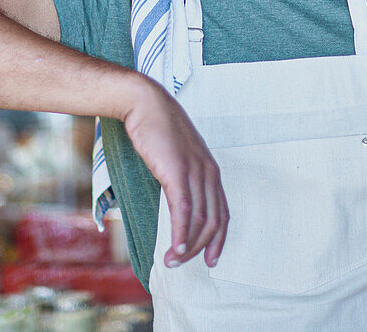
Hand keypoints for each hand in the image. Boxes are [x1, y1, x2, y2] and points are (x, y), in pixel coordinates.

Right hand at [121, 76, 228, 268]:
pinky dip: (181, 233)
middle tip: (183, 263)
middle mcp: (208, 172)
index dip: (218, 239)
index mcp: (210, 169)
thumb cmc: (156, 128)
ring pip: (199, 220)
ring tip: (172, 261)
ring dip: (187, 246)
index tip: (211, 258)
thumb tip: (176, 198)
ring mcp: (195, 172)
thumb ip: (180, 177)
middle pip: (213, 221)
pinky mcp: (178, 172)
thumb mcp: (175, 156)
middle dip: (201, 248)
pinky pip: (184, 211)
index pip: (222, 213)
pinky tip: (174, 247)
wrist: (144, 103)